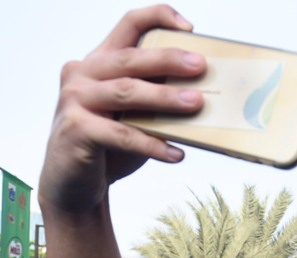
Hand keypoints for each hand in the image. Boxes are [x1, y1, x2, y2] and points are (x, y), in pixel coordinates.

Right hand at [39, 5, 205, 214]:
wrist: (75, 184)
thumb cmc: (111, 146)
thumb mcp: (134, 115)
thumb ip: (155, 98)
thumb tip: (205, 95)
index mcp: (100, 62)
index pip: (128, 25)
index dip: (157, 17)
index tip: (189, 28)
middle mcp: (83, 74)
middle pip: (130, 59)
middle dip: (168, 60)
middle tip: (201, 67)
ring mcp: (75, 100)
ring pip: (127, 92)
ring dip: (165, 97)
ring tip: (196, 103)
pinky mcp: (76, 130)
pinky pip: (121, 135)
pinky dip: (152, 144)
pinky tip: (176, 153)